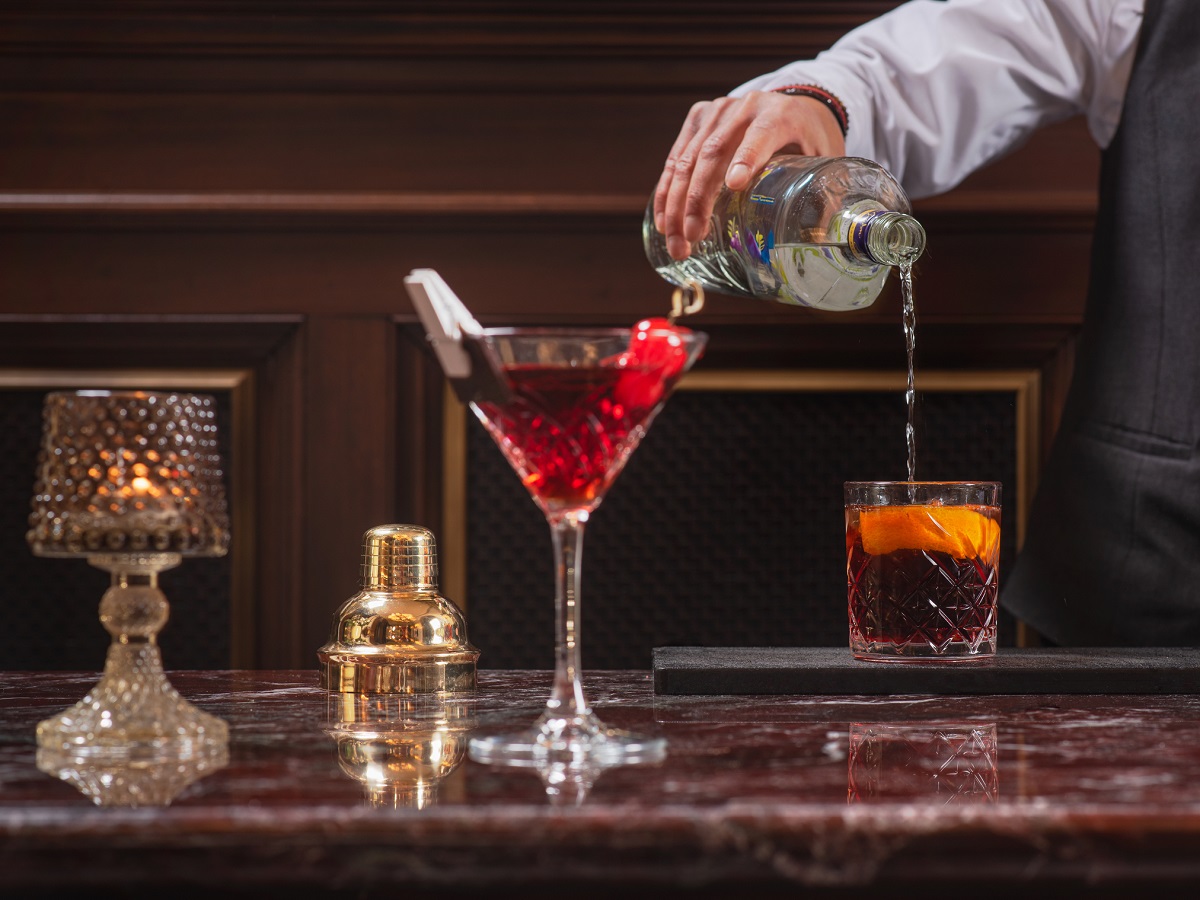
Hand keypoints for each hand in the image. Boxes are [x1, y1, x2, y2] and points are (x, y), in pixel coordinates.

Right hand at [652, 91, 846, 259]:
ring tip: (676, 242)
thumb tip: (828, 244)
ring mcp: (716, 111)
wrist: (796, 105)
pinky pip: (675, 158)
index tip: (735, 185)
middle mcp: (745, 107)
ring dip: (675, 204)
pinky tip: (664, 221)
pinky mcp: (698, 119)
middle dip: (697, 200)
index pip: (761, 134)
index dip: (747, 158)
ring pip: (686, 159)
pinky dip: (666, 192)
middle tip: (691, 238)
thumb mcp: (826, 163)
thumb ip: (827, 198)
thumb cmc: (811, 142)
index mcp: (781, 114)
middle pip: (713, 153)